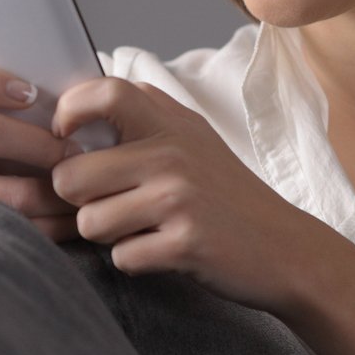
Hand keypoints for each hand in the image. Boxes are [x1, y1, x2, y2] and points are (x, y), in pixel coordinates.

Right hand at [0, 57, 79, 241]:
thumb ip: (9, 101)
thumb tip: (74, 96)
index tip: (31, 93)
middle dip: (42, 143)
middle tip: (76, 150)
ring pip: (12, 194)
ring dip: (58, 190)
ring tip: (84, 184)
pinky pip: (23, 229)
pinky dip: (57, 223)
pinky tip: (74, 214)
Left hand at [48, 77, 335, 313]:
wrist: (286, 247)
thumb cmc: (226, 194)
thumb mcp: (191, 138)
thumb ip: (141, 119)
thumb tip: (69, 122)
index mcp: (168, 121)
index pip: (101, 93)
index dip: (68, 114)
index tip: (68, 141)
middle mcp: (171, 152)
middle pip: (70, 176)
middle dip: (78, 202)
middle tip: (107, 206)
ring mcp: (179, 197)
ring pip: (90, 222)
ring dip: (108, 236)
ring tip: (143, 229)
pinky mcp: (185, 242)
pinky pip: (122, 257)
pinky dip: (136, 261)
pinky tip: (163, 251)